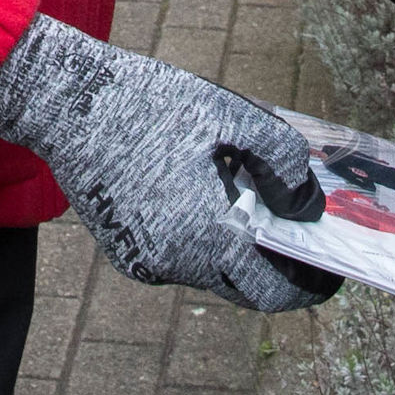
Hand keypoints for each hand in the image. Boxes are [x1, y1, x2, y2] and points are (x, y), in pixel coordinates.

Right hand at [0, 16, 337, 312]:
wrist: (67, 102)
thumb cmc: (151, 103)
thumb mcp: (232, 117)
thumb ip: (283, 163)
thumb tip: (307, 206)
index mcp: (205, 233)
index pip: (272, 292)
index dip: (307, 288)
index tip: (327, 272)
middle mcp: (173, 261)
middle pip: (243, 285)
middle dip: (274, 266)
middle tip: (292, 229)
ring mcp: (143, 261)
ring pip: (209, 271)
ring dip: (233, 247)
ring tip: (240, 192)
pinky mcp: (124, 252)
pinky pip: (176, 259)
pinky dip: (198, 238)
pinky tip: (194, 190)